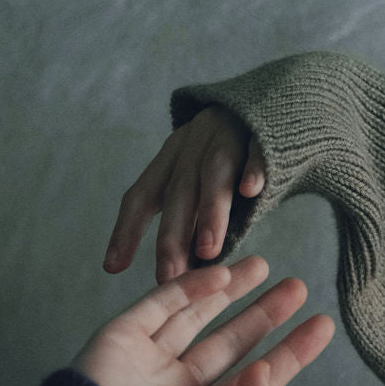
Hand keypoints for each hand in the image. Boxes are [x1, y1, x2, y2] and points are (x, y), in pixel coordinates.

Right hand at [71, 255, 333, 385]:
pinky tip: (223, 274)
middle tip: (297, 287)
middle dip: (264, 315)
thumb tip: (260, 369)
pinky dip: (191, 287)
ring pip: (197, 316)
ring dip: (231, 290)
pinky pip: (160, 303)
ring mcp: (149, 362)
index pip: (258, 378)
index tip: (321, 324)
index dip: (291, 352)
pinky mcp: (122, 336)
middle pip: (232, 343)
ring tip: (265, 266)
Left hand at [103, 105, 265, 285]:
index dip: (126, 230)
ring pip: (213, 175)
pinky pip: (257, 150)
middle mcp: (192, 147)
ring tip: (208, 251)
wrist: (272, 106)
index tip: (112, 267)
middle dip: (172, 238)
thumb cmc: (231, 160)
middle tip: (168, 278)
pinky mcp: (263, 133)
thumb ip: (189, 223)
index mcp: (171, 161)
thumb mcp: (198, 183)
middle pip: (177, 194)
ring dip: (209, 212)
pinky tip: (251, 190)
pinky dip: (253, 169)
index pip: (141, 196)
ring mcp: (227, 137)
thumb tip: (178, 279)